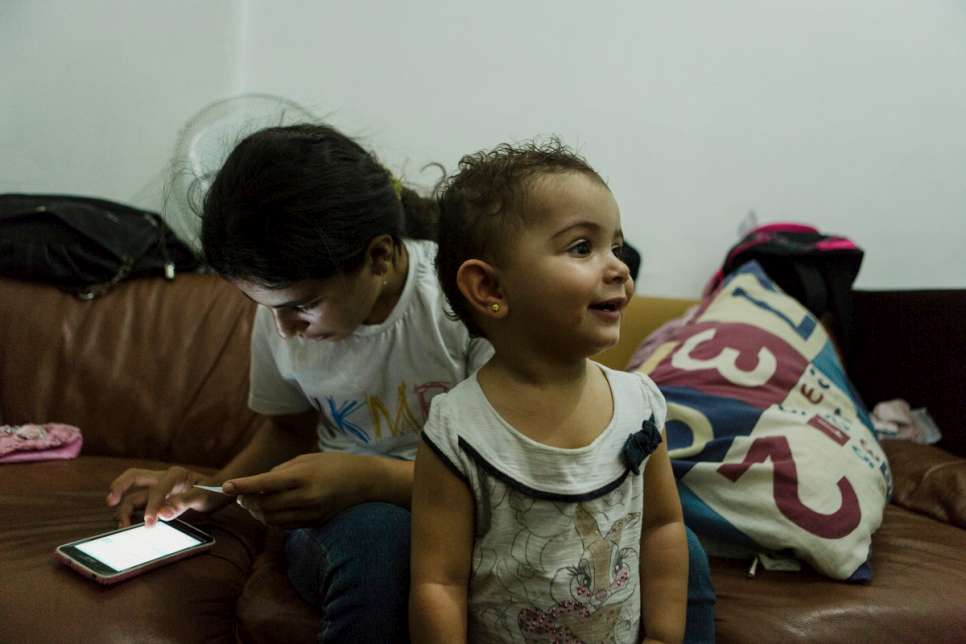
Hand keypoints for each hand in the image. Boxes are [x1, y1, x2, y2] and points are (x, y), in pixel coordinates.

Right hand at [106, 466, 224, 526]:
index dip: (152, 506)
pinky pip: (138, 503)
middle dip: (119, 486)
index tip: (149, 524)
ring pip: (133, 494)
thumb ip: (184, 503)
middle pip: (134, 477)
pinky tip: (126, 524)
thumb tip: (163, 514)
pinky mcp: (155, 498)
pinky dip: (130, 513)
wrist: (218, 491)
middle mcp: (162, 478)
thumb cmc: (212, 491)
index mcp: (175, 475)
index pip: (158, 489)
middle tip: (110, 501)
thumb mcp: (204, 496)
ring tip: (122, 525)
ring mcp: (157, 488)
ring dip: (123, 507)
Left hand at [222, 452, 375, 527]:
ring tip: (251, 503)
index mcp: (303, 476)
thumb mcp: (307, 458)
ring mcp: (311, 513)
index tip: (225, 486)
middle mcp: (305, 497)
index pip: (265, 483)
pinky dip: (271, 519)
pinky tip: (269, 510)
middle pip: (264, 505)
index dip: (242, 486)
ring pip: (271, 519)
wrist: (365, 481)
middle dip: (246, 501)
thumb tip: (258, 484)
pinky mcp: (314, 523)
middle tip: (238, 495)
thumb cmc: (335, 464)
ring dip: (256, 512)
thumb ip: (281, 470)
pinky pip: (284, 525)